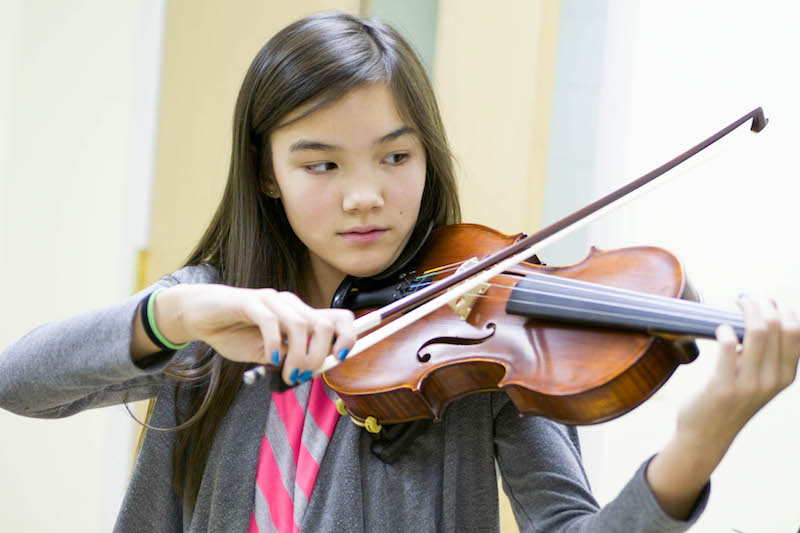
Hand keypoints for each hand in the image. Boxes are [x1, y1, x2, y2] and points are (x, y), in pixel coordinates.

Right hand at [158, 284, 355, 384]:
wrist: (201, 316)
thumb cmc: (236, 334)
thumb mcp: (269, 354)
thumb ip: (290, 359)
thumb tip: (313, 370)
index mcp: (301, 315)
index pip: (339, 318)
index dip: (348, 336)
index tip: (339, 359)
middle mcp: (292, 304)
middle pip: (324, 324)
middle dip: (319, 355)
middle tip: (303, 375)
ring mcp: (272, 300)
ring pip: (301, 324)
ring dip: (299, 355)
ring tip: (288, 374)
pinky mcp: (250, 301)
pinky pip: (271, 321)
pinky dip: (274, 344)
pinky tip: (271, 360)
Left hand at [646, 296, 799, 518]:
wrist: (707, 435)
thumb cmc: (730, 400)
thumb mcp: (758, 379)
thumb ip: (763, 354)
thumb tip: (760, 314)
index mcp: (785, 375)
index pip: (797, 332)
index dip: (783, 309)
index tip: (766, 301)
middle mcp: (772, 380)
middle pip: (777, 326)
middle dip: (762, 304)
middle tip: (745, 298)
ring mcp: (749, 384)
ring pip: (757, 332)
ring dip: (745, 310)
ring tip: (733, 304)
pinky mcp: (723, 386)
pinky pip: (728, 346)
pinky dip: (725, 330)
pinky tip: (720, 328)